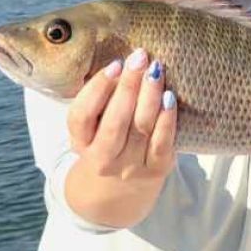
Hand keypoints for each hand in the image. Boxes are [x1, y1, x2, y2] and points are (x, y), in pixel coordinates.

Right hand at [64, 48, 176, 226]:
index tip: (114, 64)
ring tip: (156, 69)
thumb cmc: (105, 146)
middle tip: (139, 57)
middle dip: (128, 86)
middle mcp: (103, 159)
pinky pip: (163, 142)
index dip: (97, 89)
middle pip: (115, 121)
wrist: (117, 193)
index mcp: (81, 144)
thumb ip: (99, 101)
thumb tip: (123, 63)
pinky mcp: (157, 170)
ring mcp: (131, 167)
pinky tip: (169, 97)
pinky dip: (167, 119)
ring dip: (149, 95)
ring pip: (140, 128)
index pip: (82, 117)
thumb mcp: (90, 130)